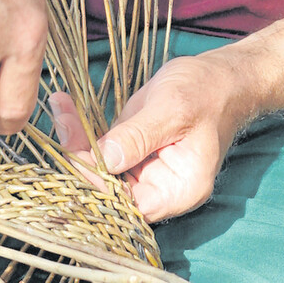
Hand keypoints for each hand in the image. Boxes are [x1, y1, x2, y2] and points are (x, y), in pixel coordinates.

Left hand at [48, 52, 253, 222]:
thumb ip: (138, 137)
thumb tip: (105, 159)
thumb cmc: (208, 91)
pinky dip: (81, 133)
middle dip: (79, 158)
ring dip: (75, 142)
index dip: (99, 185)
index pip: (127, 205)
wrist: (223, 77)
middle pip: (107, 191)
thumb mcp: (173, 110)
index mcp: (177, 192)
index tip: (77, 153)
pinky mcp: (130, 155)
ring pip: (98, 170)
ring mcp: (142, 174)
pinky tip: (64, 108)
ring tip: (60, 108)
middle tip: (62, 120)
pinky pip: (100, 152)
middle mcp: (158, 191)